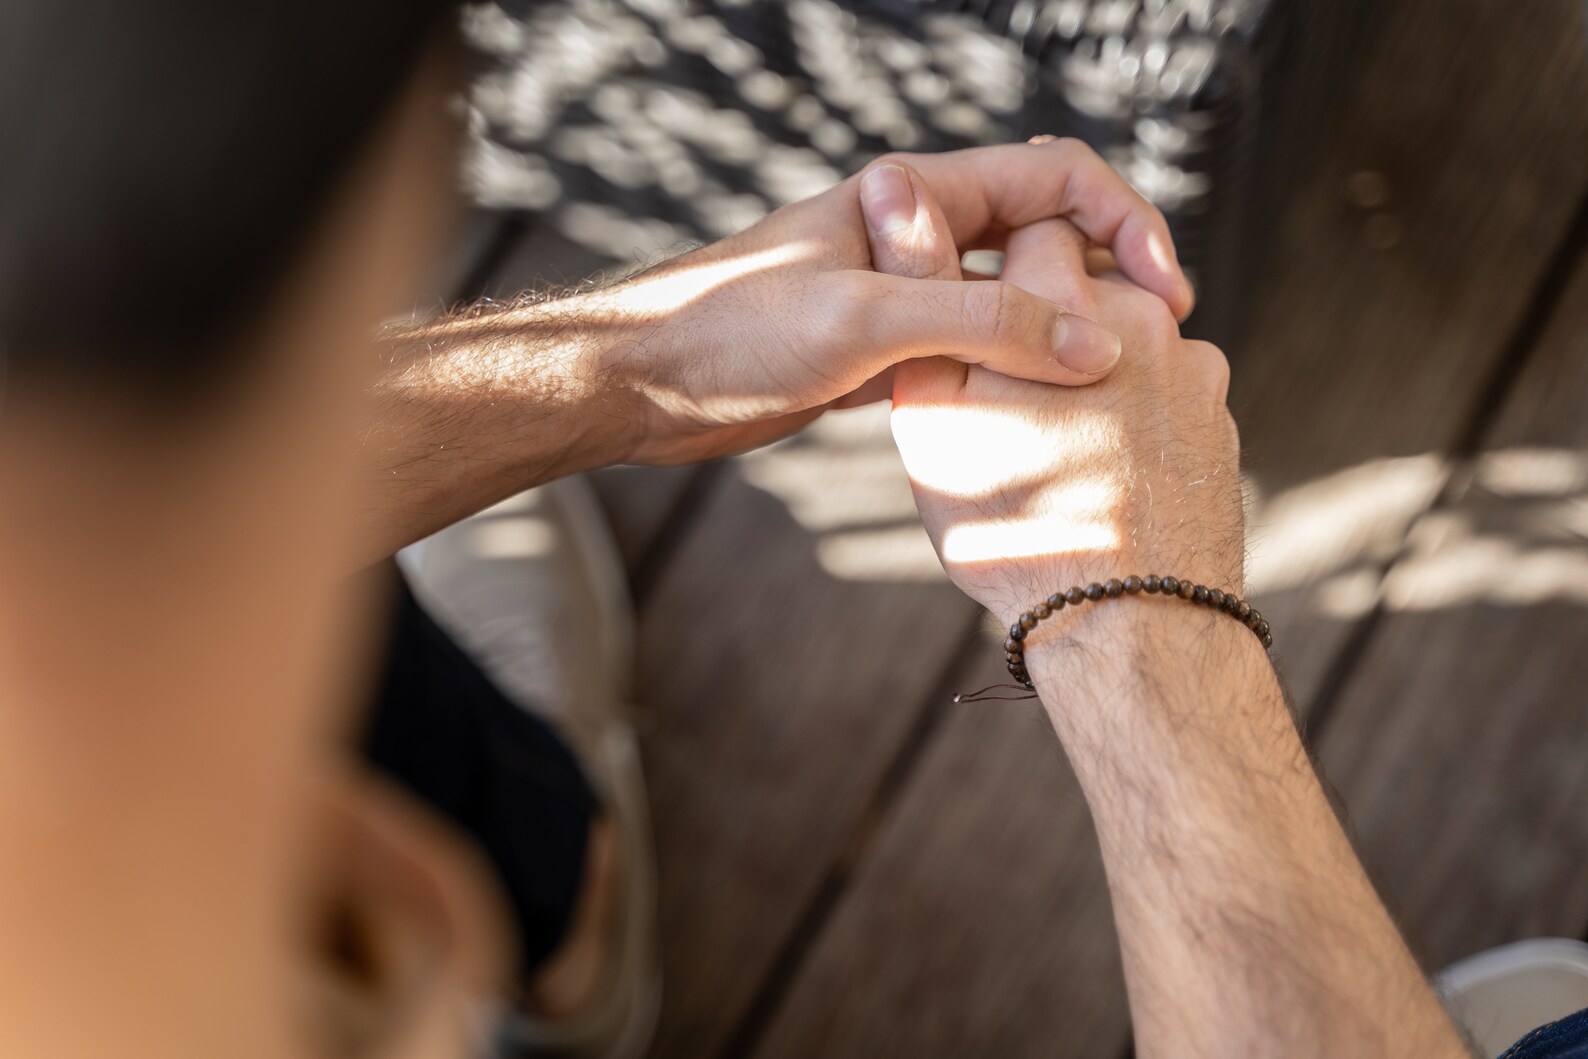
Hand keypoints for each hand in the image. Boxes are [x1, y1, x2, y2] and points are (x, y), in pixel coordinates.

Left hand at [579, 138, 1192, 464]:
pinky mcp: (883, 353)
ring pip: (1010, 307)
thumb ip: (980, 326)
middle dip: (1102, 287)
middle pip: (1043, 243)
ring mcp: (902, 296)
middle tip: (1150, 354)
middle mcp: (918, 237)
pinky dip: (1009, 382)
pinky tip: (1038, 423)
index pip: (1056, 179)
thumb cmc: (729, 331)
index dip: (1123, 225)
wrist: (640, 382)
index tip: (1163, 293)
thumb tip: (1095, 345)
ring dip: (1059, 342)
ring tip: (1107, 399)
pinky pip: (971, 357)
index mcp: (917, 195)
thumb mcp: (863, 322)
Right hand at [886, 195, 1240, 629]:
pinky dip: (1134, 416)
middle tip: (1009, 389)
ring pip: (1131, 341)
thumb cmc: (1014, 523)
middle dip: (1049, 320)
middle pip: (1089, 283)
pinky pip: (1167, 395)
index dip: (1001, 261)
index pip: (1036, 224)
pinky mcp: (1218, 424)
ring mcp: (1194, 373)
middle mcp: (1144, 320)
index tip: (982, 301)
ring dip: (1094, 369)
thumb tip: (898, 198)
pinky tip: (1101, 470)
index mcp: (1067, 302)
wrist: (1129, 621)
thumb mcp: (932, 411)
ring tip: (1055, 442)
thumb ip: (924, 294)